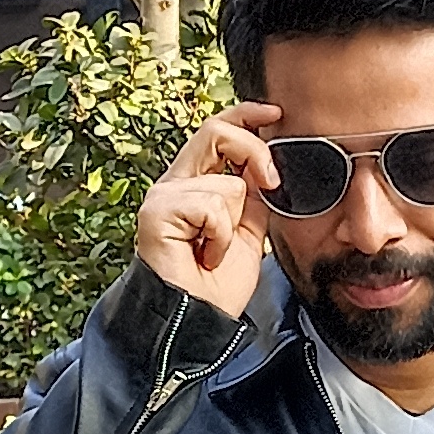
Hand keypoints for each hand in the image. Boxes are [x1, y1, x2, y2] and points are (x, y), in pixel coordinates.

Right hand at [135, 104, 283, 319]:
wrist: (198, 320)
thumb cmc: (216, 284)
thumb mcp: (248, 230)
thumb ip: (252, 195)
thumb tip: (265, 162)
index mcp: (194, 183)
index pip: (217, 132)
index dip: (246, 114)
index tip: (275, 113)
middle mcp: (174, 184)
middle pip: (214, 131)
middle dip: (253, 150)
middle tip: (269, 183)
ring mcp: (162, 196)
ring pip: (224, 183)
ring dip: (233, 225)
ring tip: (213, 252)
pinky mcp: (157, 211)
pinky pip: (212, 207)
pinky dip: (220, 237)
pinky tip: (204, 256)